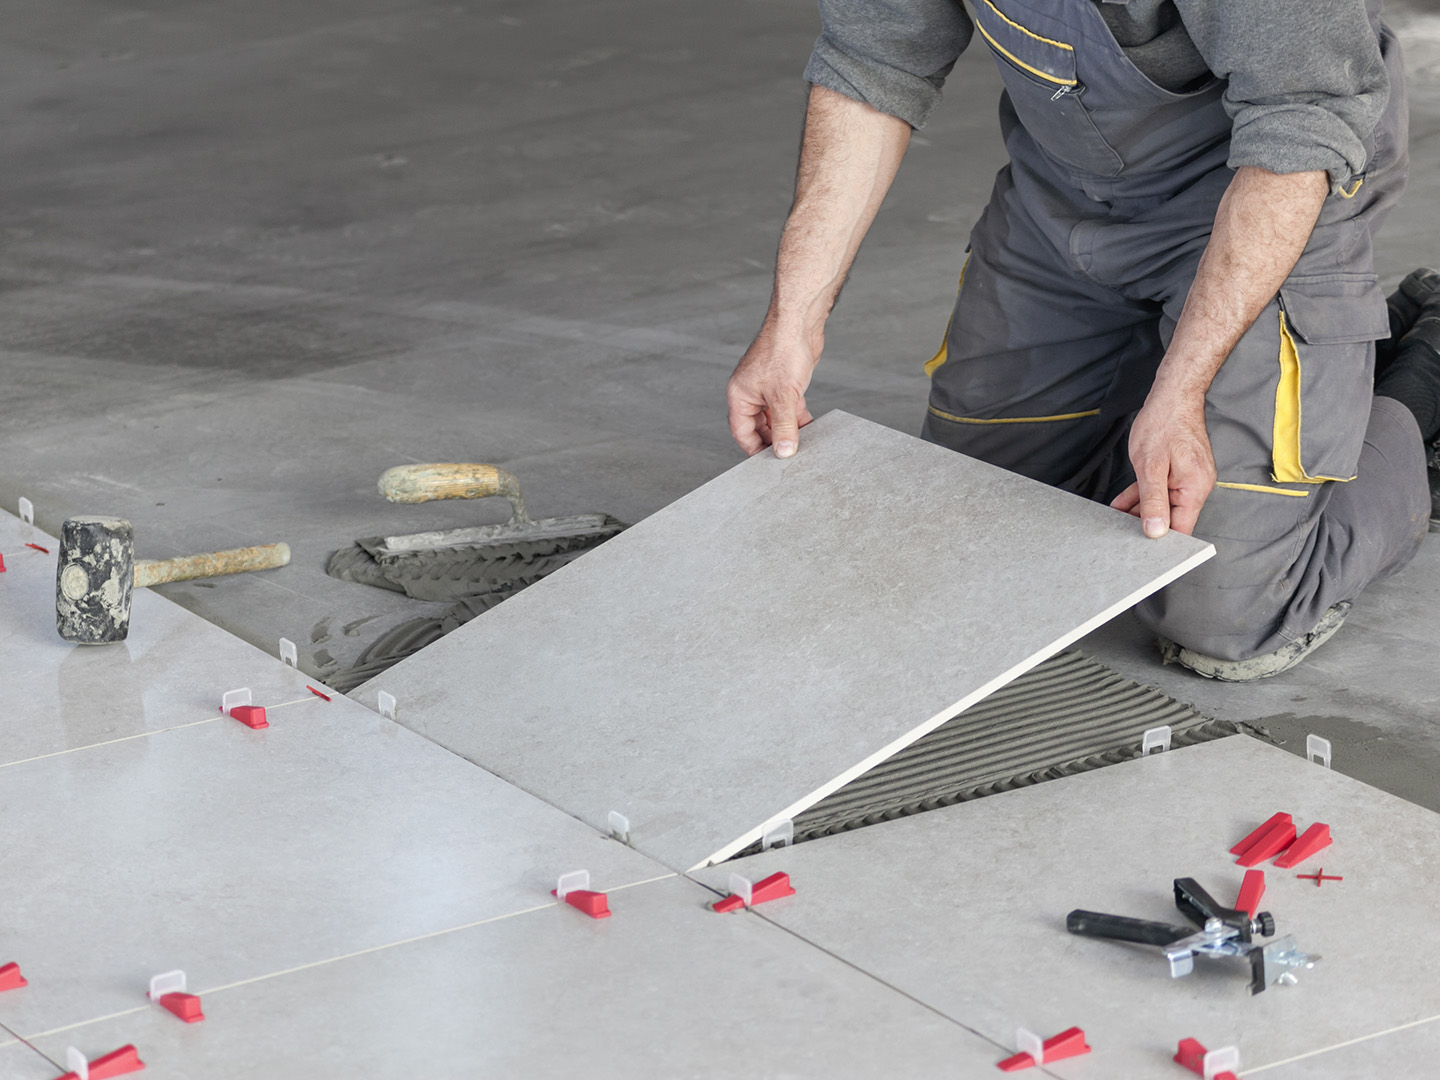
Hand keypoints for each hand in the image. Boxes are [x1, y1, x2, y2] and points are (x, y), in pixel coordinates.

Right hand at [726, 320, 817, 457]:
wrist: (800, 323)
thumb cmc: (783, 350)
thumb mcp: (783, 396)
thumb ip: (783, 426)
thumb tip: (783, 452)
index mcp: (739, 395)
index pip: (742, 432)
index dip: (755, 449)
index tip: (769, 464)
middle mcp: (751, 393)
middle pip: (759, 428)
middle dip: (774, 441)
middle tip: (789, 455)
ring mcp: (768, 389)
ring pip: (776, 419)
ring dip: (788, 431)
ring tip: (802, 445)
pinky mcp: (786, 385)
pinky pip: (789, 409)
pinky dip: (798, 419)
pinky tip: (810, 428)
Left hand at [1110, 391, 1215, 537]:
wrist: (1172, 396)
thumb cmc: (1163, 424)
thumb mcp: (1150, 466)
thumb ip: (1153, 501)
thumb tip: (1156, 531)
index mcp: (1195, 488)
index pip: (1182, 528)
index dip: (1164, 542)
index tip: (1142, 551)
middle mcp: (1196, 486)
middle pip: (1172, 518)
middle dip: (1146, 526)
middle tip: (1120, 534)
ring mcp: (1187, 478)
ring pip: (1161, 504)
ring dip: (1138, 511)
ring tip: (1115, 519)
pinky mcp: (1177, 471)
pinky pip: (1158, 490)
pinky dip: (1140, 496)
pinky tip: (1121, 504)